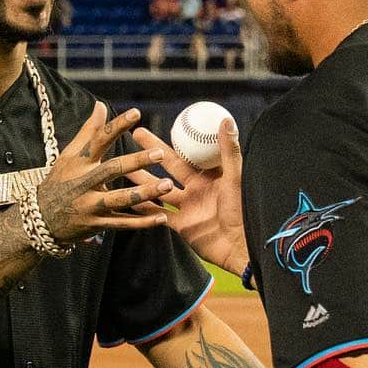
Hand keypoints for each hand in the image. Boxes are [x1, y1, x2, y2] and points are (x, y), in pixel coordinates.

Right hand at [35, 103, 172, 243]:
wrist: (42, 219)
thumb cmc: (61, 181)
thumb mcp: (70, 156)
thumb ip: (88, 132)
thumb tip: (101, 105)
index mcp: (79, 162)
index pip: (98, 139)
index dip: (116, 126)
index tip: (136, 113)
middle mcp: (84, 182)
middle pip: (112, 169)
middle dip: (136, 161)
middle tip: (160, 153)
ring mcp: (91, 205)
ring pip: (121, 199)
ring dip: (145, 193)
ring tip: (168, 185)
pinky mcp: (97, 224)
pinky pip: (123, 224)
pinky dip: (143, 222)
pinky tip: (162, 216)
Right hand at [126, 118, 247, 274]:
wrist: (241, 246)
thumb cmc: (244, 211)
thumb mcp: (235, 178)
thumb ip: (229, 151)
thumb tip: (225, 120)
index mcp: (210, 176)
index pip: (188, 152)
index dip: (176, 138)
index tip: (172, 124)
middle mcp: (197, 189)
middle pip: (170, 167)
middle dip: (151, 152)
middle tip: (135, 134)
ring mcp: (188, 207)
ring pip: (160, 189)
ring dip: (142, 178)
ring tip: (123, 166)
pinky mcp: (182, 226)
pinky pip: (159, 214)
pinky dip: (144, 207)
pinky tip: (128, 197)